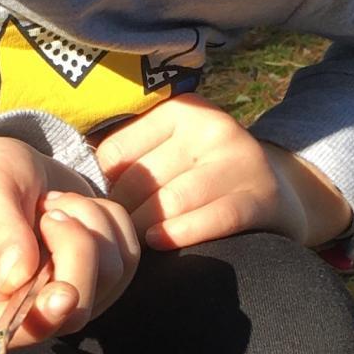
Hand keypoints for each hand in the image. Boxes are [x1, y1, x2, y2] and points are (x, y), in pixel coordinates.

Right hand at [0, 135, 139, 347]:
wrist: (15, 166)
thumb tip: (15, 278)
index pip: (8, 335)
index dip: (40, 322)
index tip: (64, 292)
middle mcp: (30, 310)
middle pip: (75, 311)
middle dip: (75, 249)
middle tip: (48, 211)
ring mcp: (73, 298)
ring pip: (110, 275)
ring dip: (89, 223)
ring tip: (55, 204)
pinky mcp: (105, 278)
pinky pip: (128, 252)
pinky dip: (108, 218)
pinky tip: (76, 208)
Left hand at [95, 95, 352, 251]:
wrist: (281, 193)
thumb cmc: (206, 179)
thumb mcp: (173, 154)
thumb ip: (132, 161)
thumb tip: (73, 191)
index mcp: (181, 111)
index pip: (116, 154)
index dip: (107, 189)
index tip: (113, 208)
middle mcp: (211, 127)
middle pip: (141, 181)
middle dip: (126, 215)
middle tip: (122, 235)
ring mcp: (239, 159)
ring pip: (170, 202)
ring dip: (147, 229)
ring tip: (143, 241)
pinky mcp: (259, 196)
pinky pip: (211, 218)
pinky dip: (181, 233)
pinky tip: (162, 242)